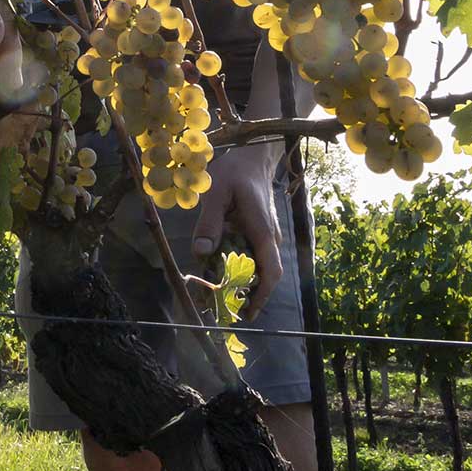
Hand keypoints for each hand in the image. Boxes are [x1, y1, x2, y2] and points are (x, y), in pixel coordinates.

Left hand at [191, 143, 286, 324]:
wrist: (252, 158)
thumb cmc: (235, 173)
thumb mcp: (216, 193)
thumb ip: (209, 222)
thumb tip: (201, 252)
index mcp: (262, 230)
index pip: (270, 271)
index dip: (261, 295)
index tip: (248, 312)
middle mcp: (269, 238)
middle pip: (264, 276)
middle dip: (246, 294)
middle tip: (220, 306)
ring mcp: (266, 236)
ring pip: (258, 267)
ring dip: (241, 282)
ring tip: (216, 291)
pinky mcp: (259, 233)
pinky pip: (252, 256)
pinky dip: (238, 267)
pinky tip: (219, 268)